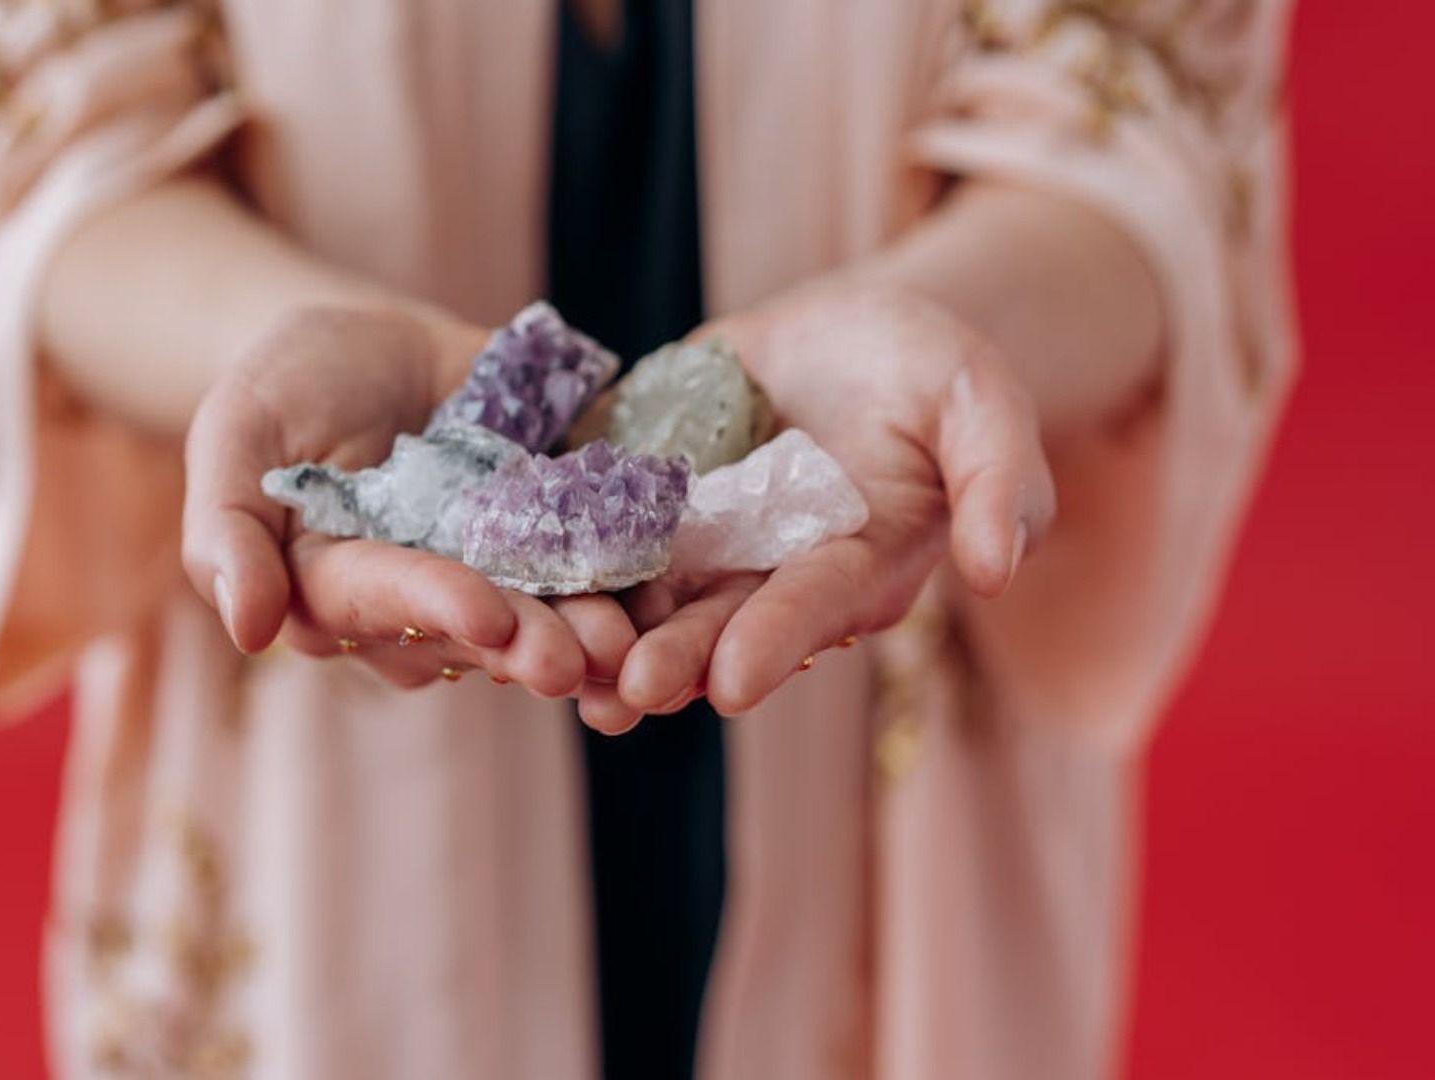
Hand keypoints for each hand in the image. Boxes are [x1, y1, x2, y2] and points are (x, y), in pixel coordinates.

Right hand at [182, 306, 634, 696]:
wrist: (370, 343)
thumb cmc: (285, 383)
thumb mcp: (238, 429)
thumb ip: (227, 529)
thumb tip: (247, 629)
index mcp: (331, 588)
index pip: (382, 601)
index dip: (436, 605)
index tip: (490, 617)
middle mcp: (414, 606)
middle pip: (473, 631)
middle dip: (532, 643)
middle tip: (588, 656)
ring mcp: (487, 581)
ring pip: (540, 619)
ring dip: (589, 636)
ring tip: (635, 644)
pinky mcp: (547, 548)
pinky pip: (592, 572)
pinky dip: (632, 586)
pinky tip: (673, 595)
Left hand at [592, 284, 1056, 729]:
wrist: (848, 332)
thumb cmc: (930, 369)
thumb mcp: (978, 401)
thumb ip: (999, 481)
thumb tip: (996, 572)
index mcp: (854, 565)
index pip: (814, 606)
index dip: (775, 642)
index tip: (733, 682)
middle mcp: (770, 573)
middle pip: (718, 623)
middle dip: (673, 659)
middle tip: (624, 695)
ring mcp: (702, 543)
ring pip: (648, 601)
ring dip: (604, 640)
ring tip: (555, 673)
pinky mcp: (645, 501)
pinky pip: (596, 532)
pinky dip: (556, 560)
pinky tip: (507, 581)